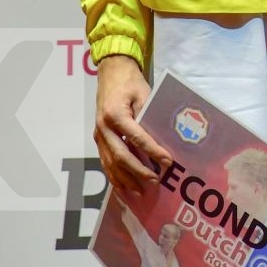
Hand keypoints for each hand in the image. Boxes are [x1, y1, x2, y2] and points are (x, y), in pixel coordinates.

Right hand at [95, 55, 172, 196]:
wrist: (111, 74)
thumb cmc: (130, 83)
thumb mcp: (143, 93)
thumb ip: (149, 114)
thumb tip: (163, 137)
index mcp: (115, 115)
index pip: (136, 138)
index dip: (152, 151)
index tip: (168, 161)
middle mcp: (104, 128)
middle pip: (121, 156)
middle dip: (139, 171)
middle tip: (155, 181)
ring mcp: (99, 136)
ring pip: (111, 163)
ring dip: (126, 179)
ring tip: (142, 191)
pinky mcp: (99, 140)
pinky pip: (105, 162)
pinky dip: (115, 177)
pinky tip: (125, 188)